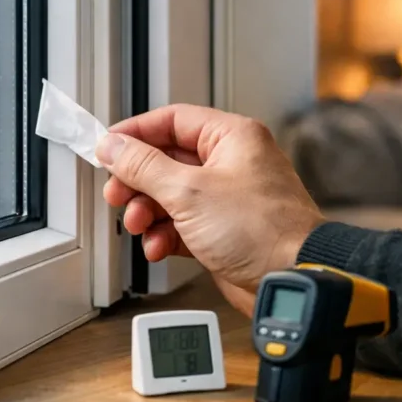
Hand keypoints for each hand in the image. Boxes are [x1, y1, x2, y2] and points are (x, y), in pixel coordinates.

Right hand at [96, 104, 324, 315]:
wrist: (293, 280)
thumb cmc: (262, 231)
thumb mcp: (188, 191)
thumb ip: (143, 167)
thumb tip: (113, 147)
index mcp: (231, 138)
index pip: (172, 120)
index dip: (136, 133)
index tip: (108, 148)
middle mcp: (231, 164)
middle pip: (166, 160)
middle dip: (138, 181)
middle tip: (117, 193)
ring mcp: (227, 198)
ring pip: (171, 194)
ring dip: (148, 211)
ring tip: (138, 225)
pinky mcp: (223, 231)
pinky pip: (182, 224)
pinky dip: (164, 234)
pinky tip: (158, 246)